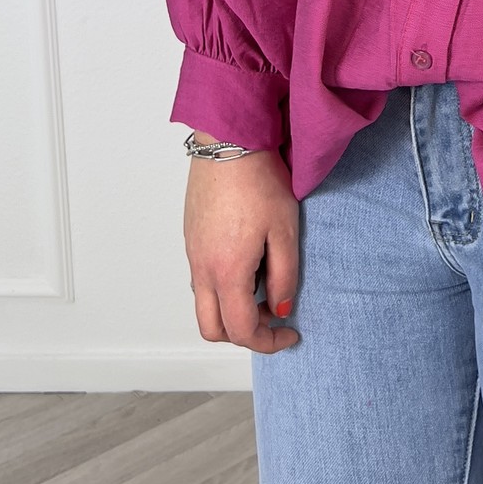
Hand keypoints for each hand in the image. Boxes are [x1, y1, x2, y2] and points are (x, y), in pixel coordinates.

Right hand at [183, 144, 300, 353]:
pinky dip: (222, 288)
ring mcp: (192, 253)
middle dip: (243, 334)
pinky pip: (201, 279)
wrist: (228, 141)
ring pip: (204, 304)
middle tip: (273, 317)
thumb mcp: (285, 230)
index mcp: (227, 272)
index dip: (269, 342)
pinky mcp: (191, 237)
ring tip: (263, 287)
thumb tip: (279, 309)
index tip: (291, 333)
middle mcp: (202, 268)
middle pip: (212, 328)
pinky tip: (248, 263)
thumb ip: (284, 276)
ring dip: (231, 310)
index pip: (242, 330)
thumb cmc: (260, 181)